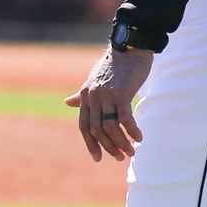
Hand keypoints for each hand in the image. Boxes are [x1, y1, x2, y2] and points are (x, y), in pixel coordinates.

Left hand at [66, 46, 152, 161]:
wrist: (129, 48)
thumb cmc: (113, 65)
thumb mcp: (94, 80)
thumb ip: (82, 95)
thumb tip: (67, 102)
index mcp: (85, 96)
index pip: (84, 126)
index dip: (90, 144)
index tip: (98, 158)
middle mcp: (93, 97)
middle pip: (97, 130)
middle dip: (108, 147)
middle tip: (120, 157)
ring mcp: (106, 95)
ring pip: (110, 128)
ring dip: (121, 143)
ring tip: (131, 151)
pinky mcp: (121, 93)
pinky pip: (125, 119)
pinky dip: (132, 131)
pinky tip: (139, 137)